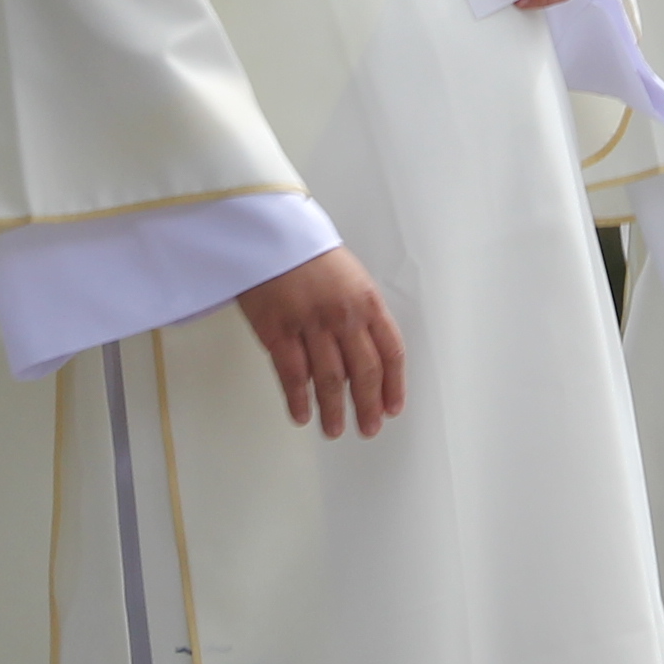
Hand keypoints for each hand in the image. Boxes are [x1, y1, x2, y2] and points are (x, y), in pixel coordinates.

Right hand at [232, 245, 405, 438]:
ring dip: (334, 410)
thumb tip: (363, 356)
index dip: (394, 385)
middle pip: (364, 373)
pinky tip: (303, 415)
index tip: (393, 407)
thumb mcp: (349, 276)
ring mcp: (310, 325)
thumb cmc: (308, 253)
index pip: (391, 352)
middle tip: (369, 428)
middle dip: (368, 406)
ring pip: (329, 380)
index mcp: (367, 300)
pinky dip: (299, 400)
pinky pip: (292, 375)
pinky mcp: (278, 332)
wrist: (268, 233)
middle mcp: (343, 316)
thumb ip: (361, 313)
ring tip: (335, 430)